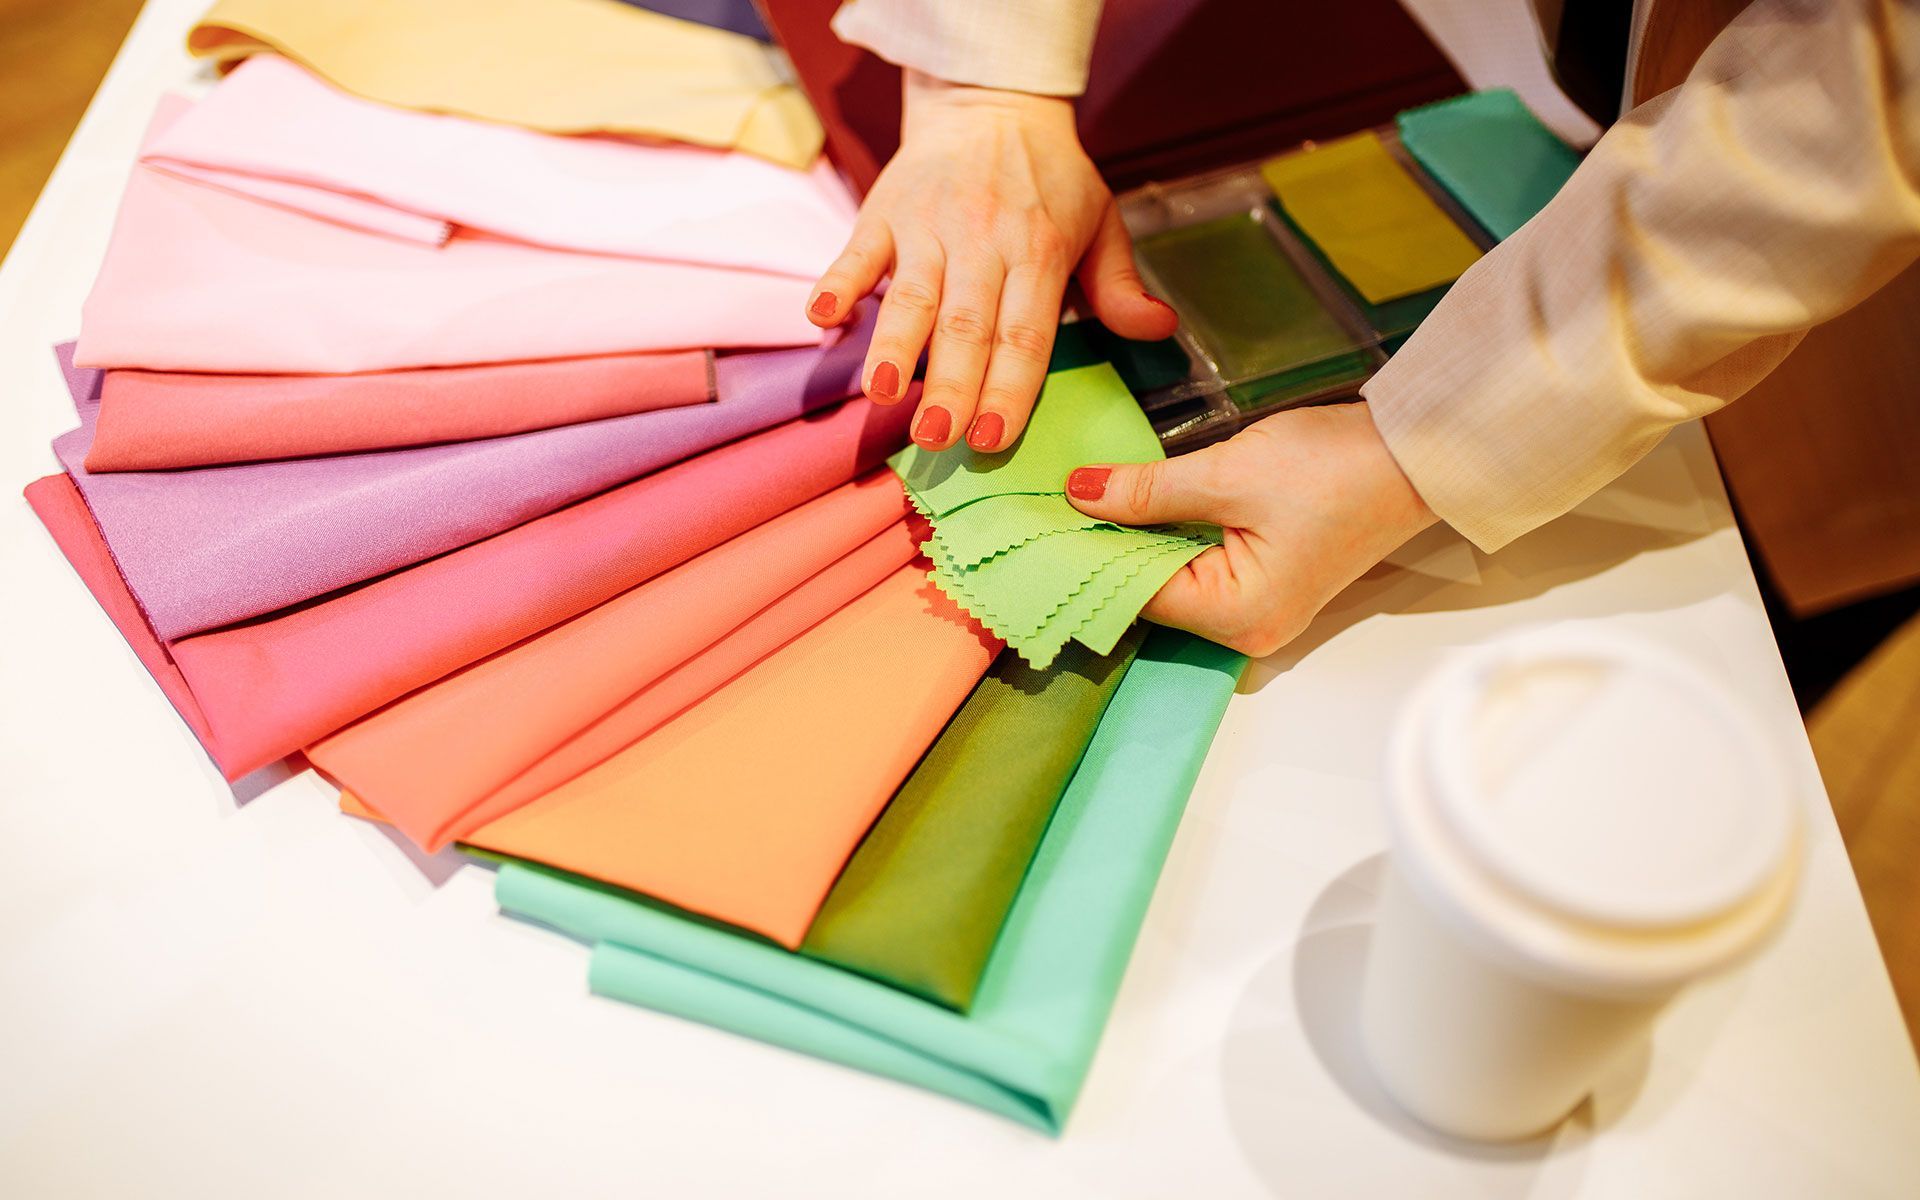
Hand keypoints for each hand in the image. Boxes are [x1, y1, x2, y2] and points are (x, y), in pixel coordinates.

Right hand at [806, 70, 1177, 452]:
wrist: (991, 104)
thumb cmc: (1049, 179)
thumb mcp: (1100, 222)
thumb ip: (1120, 285)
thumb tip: (1159, 329)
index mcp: (1039, 250)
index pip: (1024, 333)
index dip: (1008, 389)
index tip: (992, 438)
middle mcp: (983, 240)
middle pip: (966, 325)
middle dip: (950, 384)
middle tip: (937, 437)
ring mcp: (929, 226)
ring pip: (911, 295)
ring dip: (893, 346)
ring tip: (880, 394)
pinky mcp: (884, 211)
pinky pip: (857, 251)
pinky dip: (839, 283)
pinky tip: (824, 317)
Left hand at [1064, 402, 1437, 657]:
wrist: (1417, 449)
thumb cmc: (1336, 467)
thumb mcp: (1228, 473)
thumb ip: (1147, 492)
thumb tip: (1078, 496)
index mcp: (1237, 616)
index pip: (1134, 593)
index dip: (1086, 554)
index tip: (1036, 522)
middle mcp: (1245, 629)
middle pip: (1150, 592)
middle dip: (1104, 548)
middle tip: (1045, 506)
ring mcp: (1258, 608)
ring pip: (1170, 575)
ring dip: (1132, 539)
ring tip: (1076, 502)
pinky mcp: (1266, 579)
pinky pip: (1197, 563)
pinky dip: (1166, 535)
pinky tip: (1130, 504)